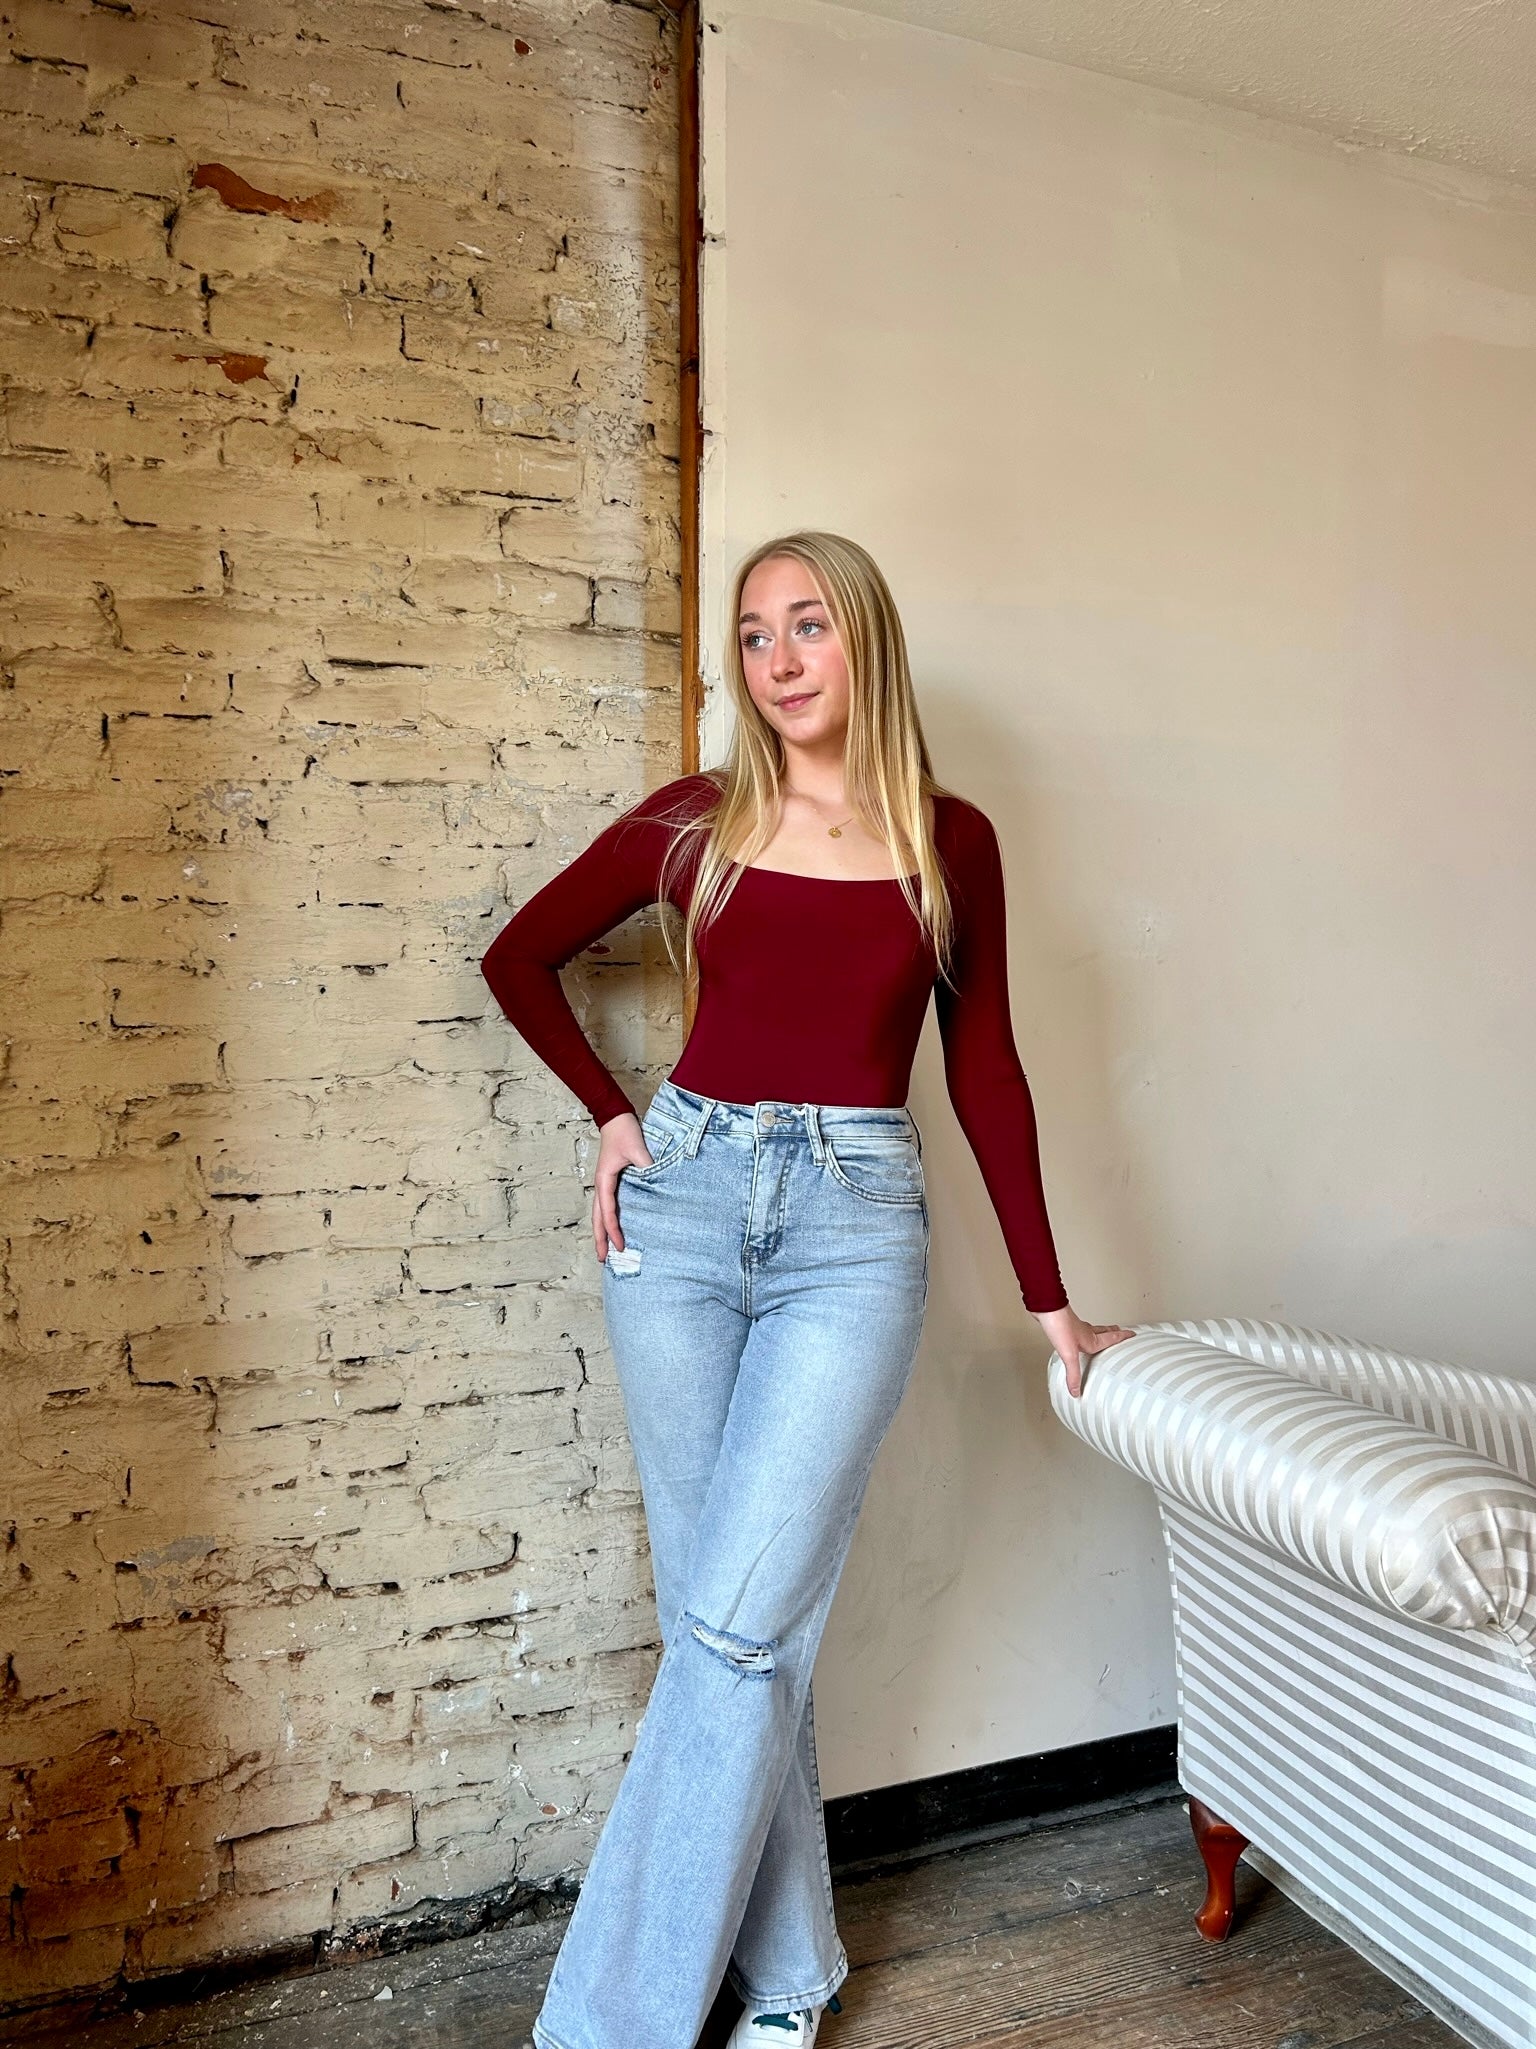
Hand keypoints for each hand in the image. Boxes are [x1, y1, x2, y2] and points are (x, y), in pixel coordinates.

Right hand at [593, 1110, 655, 1262]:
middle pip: (597, 1218)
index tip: (620, 1246)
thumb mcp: (637, 1149)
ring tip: (605, 1249)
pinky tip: (614, 1226)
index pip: (608, 1212)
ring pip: (599, 1213)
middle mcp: (601, 1184)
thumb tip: (656, 1185)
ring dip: (601, 1231)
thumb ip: (647, 1167)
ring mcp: (604, 1183)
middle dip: (599, 1239)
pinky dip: (608, 1218)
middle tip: (602, 1259)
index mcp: (605, 1180)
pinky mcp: (610, 1180)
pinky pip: (607, 1204)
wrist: (615, 1117)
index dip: (613, 1231)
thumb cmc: (624, 1131)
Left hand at [1033, 1303, 1136, 1398]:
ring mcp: (1075, 1326)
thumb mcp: (1069, 1355)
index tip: (1133, 1335)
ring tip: (1101, 1334)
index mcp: (1092, 1339)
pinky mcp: (1065, 1323)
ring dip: (1100, 1331)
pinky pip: (1078, 1328)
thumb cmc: (1059, 1326)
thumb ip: (1073, 1374)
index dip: (1124, 1337)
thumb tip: (1077, 1391)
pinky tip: (1074, 1334)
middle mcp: (1086, 1331)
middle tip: (1121, 1332)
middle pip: (1105, 1331)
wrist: (1046, 1307)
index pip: (1113, 1338)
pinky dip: (1082, 1331)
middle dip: (1114, 1332)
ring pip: (1092, 1329)